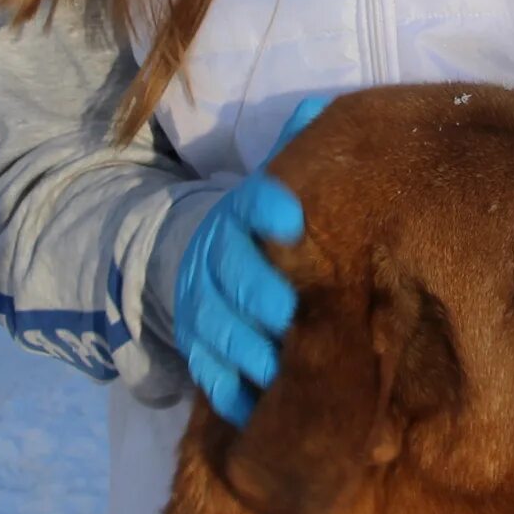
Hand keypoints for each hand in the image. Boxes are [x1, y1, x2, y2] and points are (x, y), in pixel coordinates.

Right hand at [172, 98, 330, 425]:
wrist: (208, 261)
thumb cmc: (267, 229)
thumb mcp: (279, 186)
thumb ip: (299, 152)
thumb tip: (316, 105)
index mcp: (241, 215)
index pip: (250, 204)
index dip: (266, 208)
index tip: (289, 218)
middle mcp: (215, 257)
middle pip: (229, 275)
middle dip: (255, 293)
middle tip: (287, 313)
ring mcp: (202, 305)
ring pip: (215, 327)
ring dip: (243, 348)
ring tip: (273, 367)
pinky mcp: (197, 347)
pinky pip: (206, 372)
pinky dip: (228, 392)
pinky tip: (254, 407)